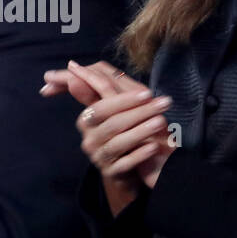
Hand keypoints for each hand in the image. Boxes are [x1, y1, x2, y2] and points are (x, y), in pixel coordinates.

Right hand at [43, 60, 175, 212]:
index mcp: (87, 119)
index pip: (101, 106)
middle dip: (138, 112)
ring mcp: (99, 157)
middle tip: (164, 103)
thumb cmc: (125, 130)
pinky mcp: (111, 173)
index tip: (148, 93)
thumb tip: (73, 65)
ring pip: (118, 142)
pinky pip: (125, 163)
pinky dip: (140, 154)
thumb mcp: (114, 108)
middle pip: (111, 123)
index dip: (124, 100)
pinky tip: (154, 147)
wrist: (130, 166)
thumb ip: (98, 87)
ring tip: (161, 122)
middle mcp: (89, 138)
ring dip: (141, 131)